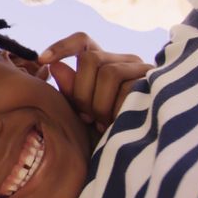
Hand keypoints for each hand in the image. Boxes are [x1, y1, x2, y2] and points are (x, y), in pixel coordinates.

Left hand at [37, 32, 152, 129]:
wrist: (137, 156)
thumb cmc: (106, 134)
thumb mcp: (81, 114)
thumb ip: (69, 92)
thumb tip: (54, 66)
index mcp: (103, 64)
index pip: (82, 42)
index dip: (62, 46)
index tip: (42, 59)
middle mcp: (123, 61)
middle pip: (91, 59)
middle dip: (82, 92)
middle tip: (87, 118)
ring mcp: (141, 69)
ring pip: (108, 73)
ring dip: (100, 104)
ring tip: (103, 124)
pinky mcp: (155, 82)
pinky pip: (127, 88)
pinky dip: (117, 110)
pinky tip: (118, 123)